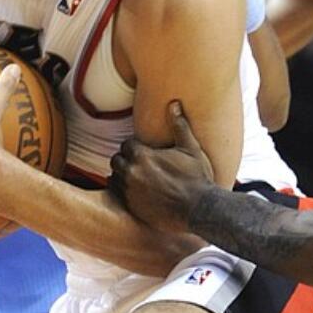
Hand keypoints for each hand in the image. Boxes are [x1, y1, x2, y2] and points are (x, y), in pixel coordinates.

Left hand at [110, 101, 215, 231]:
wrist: (199, 210)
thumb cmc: (197, 178)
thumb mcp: (191, 149)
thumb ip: (179, 125)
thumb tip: (174, 103)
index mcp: (143, 155)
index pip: (127, 145)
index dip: (136, 148)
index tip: (146, 153)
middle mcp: (132, 172)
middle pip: (117, 160)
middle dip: (127, 161)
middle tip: (141, 166)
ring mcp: (129, 191)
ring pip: (114, 177)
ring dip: (122, 176)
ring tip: (137, 179)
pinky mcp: (130, 207)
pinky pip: (116, 195)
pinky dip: (122, 192)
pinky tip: (135, 192)